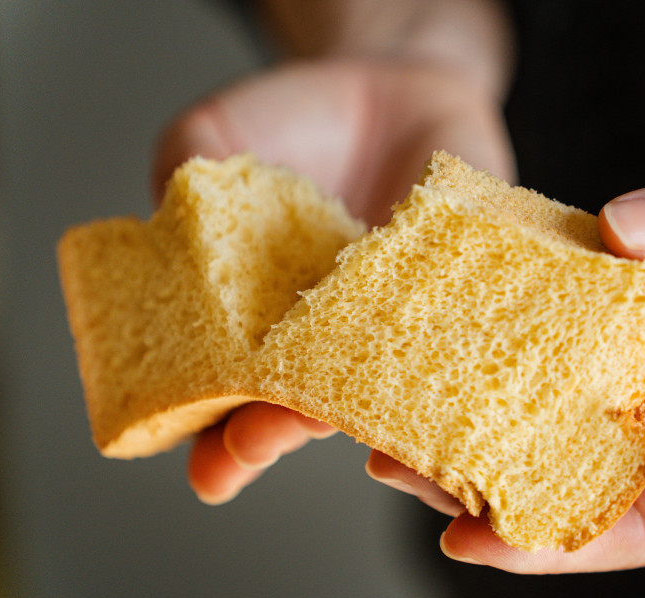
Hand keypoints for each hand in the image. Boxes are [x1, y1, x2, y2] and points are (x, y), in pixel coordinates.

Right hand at [151, 57, 515, 502]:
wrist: (389, 82)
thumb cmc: (295, 120)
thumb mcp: (218, 132)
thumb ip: (184, 173)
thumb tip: (168, 220)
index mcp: (263, 323)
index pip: (237, 399)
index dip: (218, 440)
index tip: (208, 469)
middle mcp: (334, 340)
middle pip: (308, 409)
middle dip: (279, 433)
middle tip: (255, 442)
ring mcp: (403, 323)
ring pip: (397, 394)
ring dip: (384, 426)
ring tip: (375, 449)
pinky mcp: (468, 292)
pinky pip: (476, 339)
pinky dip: (471, 366)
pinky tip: (462, 391)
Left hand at [378, 164, 644, 572]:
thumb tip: (620, 230)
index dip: (558, 544)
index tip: (471, 539)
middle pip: (585, 490)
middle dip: (490, 491)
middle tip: (396, 471)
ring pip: (567, 437)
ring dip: (487, 434)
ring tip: (398, 427)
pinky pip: (575, 373)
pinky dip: (519, 372)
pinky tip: (460, 358)